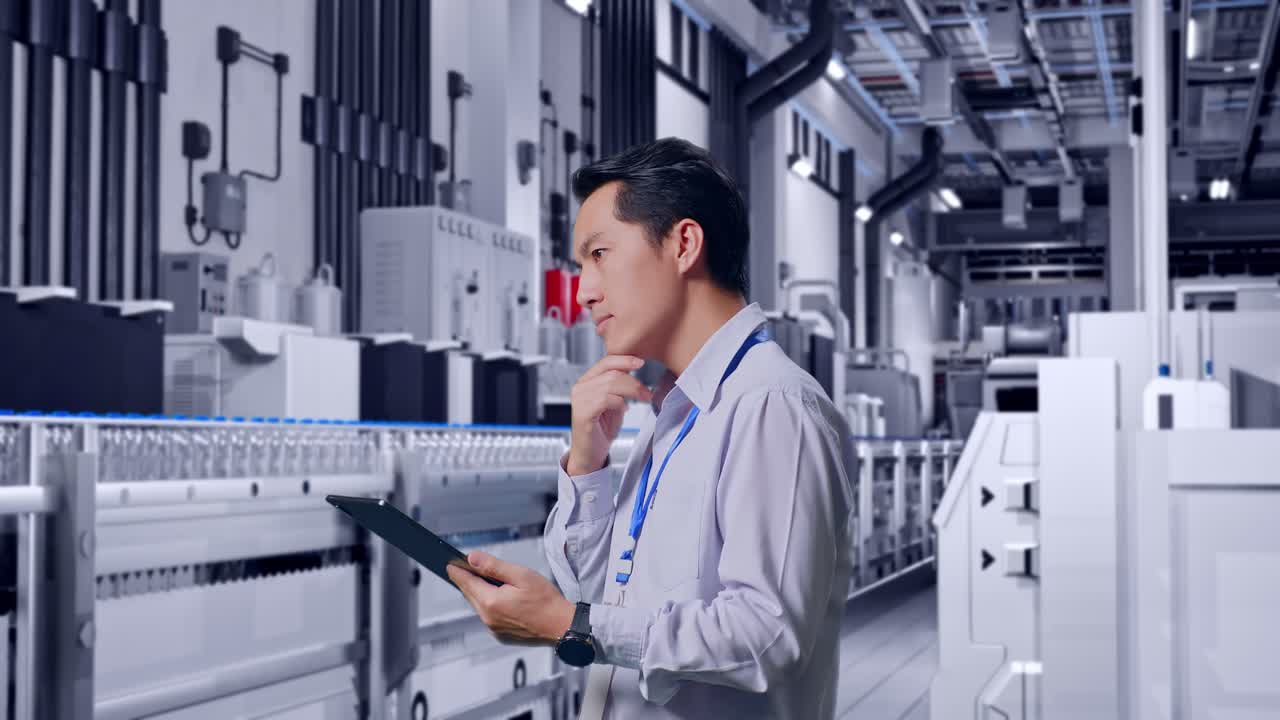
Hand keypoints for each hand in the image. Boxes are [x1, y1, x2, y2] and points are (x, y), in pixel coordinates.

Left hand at [446, 551, 576, 645]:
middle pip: (471, 595)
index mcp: (491, 602)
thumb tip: (472, 558)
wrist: (562, 626)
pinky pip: (489, 617)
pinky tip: (502, 599)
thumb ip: (493, 566)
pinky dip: (491, 606)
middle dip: (468, 581)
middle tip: (466, 568)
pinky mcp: (501, 636)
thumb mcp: (520, 575)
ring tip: (489, 581)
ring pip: (480, 606)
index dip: (457, 571)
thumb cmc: (546, 601)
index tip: (449, 564)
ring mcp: (494, 629)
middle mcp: (488, 618)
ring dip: (481, 593)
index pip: (466, 582)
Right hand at [568, 355, 651, 475]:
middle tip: (647, 392)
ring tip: (643, 398)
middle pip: (612, 373)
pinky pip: (605, 399)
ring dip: (632, 390)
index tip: (641, 362)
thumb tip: (634, 373)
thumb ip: (620, 387)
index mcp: (587, 382)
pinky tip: (624, 409)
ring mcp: (580, 400)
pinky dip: (619, 403)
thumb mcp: (615, 403)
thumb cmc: (601, 430)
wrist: (590, 454)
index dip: (624, 360)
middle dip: (634, 381)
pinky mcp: (582, 413)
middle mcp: (580, 388)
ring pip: (611, 384)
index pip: (606, 362)